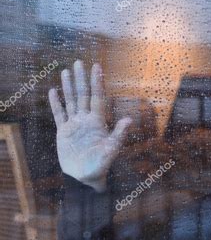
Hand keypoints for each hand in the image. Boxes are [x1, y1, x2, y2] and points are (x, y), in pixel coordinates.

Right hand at [48, 60, 131, 191]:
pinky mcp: (64, 131)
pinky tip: (53, 91)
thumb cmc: (101, 165)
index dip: (97, 82)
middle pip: (83, 95)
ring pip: (71, 101)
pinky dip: (56, 103)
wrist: (85, 177)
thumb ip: (118, 134)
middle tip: (78, 62)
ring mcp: (75, 124)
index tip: (96, 67)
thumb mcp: (111, 149)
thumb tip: (129, 120)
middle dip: (81, 79)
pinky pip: (59, 114)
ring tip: (66, 71)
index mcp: (98, 121)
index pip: (97, 97)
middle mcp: (86, 119)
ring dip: (69, 86)